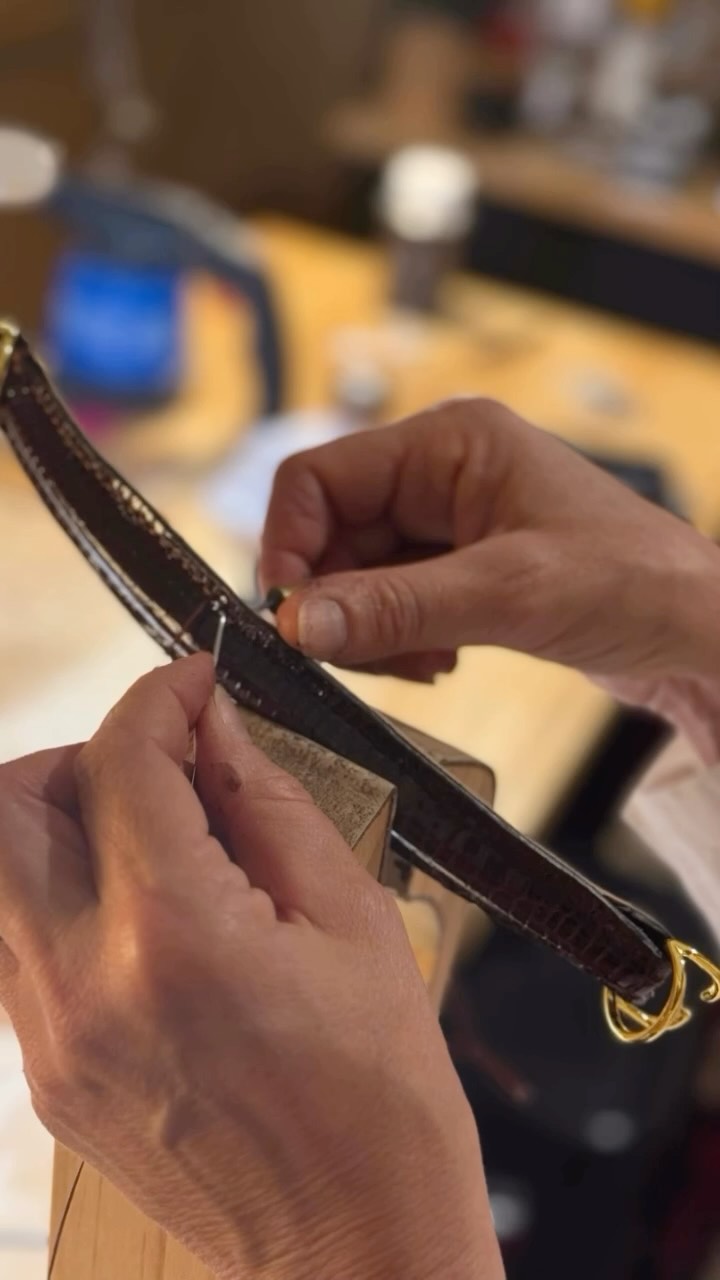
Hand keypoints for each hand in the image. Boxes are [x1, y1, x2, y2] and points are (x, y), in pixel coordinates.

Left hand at [0, 656, 499, 1279]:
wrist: (353, 1249)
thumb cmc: (380, 1100)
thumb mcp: (353, 920)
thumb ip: (269, 803)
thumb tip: (216, 727)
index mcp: (176, 937)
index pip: (123, 761)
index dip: (163, 698)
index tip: (197, 684)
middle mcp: (84, 986)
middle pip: (9, 807)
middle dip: (85, 752)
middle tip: (162, 760)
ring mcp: (51, 1040)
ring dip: (64, 821)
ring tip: (156, 833)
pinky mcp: (47, 1074)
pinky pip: (17, 944)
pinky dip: (65, 893)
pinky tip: (148, 908)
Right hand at [260, 398, 719, 707]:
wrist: (701, 628)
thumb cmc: (634, 581)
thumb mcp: (509, 593)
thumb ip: (396, 607)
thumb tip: (299, 621)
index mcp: (449, 442)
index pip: (319, 479)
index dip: (290, 548)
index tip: (291, 618)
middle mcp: (442, 473)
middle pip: (333, 533)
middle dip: (338, 601)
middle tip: (361, 656)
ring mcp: (453, 523)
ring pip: (360, 575)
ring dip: (371, 627)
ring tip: (423, 660)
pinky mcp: (465, 568)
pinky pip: (395, 602)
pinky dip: (400, 639)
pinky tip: (442, 661)